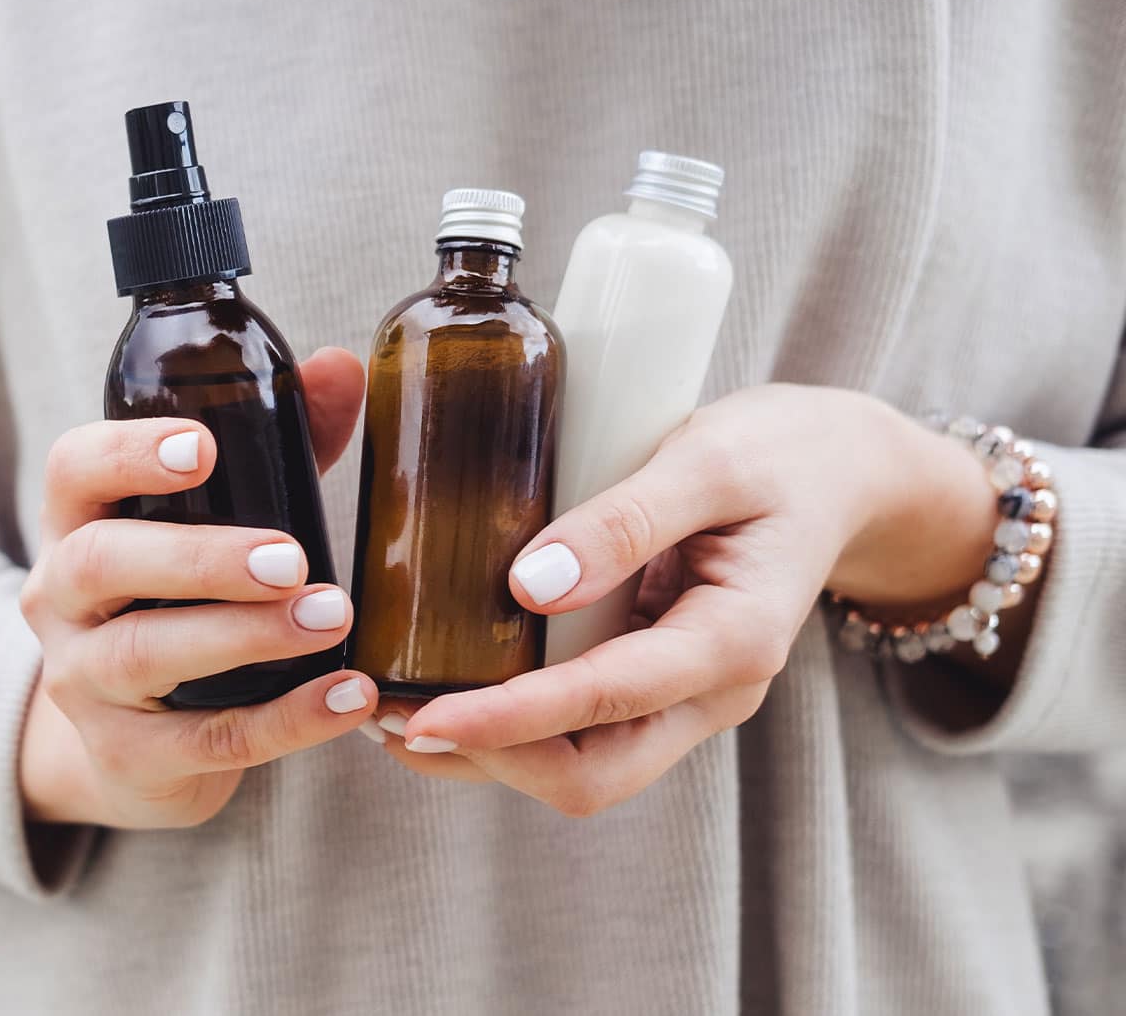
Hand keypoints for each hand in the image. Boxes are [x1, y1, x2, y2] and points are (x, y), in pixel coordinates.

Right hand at [18, 348, 375, 828]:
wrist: (134, 746)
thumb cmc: (179, 603)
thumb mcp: (212, 522)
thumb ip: (275, 447)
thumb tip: (341, 368)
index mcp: (77, 523)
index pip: (74, 471)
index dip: (130, 454)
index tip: (205, 448)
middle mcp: (60, 600)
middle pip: (99, 563)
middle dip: (196, 557)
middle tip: (290, 558)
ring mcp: (83, 682)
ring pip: (144, 655)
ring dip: (243, 636)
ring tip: (332, 619)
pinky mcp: (126, 757)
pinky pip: (205, 740)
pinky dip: (285, 721)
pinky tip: (348, 697)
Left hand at [373, 384, 999, 815]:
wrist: (843, 472)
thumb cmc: (782, 454)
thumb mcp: (711, 458)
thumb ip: (627, 518)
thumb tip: (529, 582)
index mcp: (735, 642)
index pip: (605, 705)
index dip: (508, 721)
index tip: (422, 719)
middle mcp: (710, 692)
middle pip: (590, 775)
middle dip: (486, 758)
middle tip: (386, 718)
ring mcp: (683, 696)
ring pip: (578, 766)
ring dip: (486, 752)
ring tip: (391, 709)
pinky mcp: (654, 681)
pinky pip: (578, 730)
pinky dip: (508, 724)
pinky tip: (443, 685)